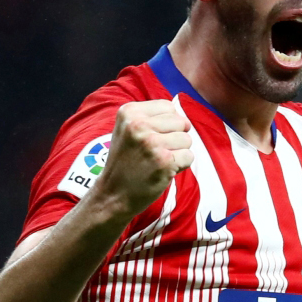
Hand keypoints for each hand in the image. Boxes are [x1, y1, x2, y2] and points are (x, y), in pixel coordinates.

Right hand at [92, 100, 193, 217]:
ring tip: (157, 161)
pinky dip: (181, 166)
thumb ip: (152, 117)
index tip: (150, 138)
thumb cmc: (126, 161)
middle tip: (154, 152)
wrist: (112, 194)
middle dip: (175, 137)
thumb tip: (184, 117)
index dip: (167, 125)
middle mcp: (138, 124)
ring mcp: (151, 143)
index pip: (169, 107)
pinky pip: (189, 156)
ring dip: (178, 152)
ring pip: (187, 139)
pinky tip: (162, 171)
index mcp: (129, 112)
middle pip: (181, 122)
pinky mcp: (164, 161)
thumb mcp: (128, 129)